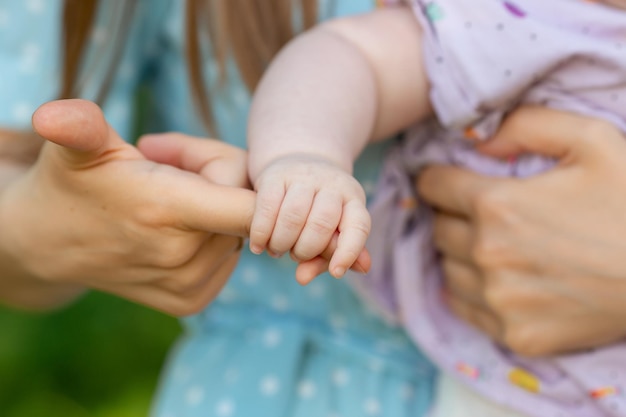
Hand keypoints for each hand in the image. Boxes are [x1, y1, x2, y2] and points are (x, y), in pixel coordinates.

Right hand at [0, 99, 254, 315]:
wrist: (51, 244)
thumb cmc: (72, 184)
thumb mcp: (76, 147)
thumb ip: (78, 127)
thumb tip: (54, 115)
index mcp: (167, 211)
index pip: (254, 209)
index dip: (256, 181)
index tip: (230, 162)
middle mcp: (185, 258)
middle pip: (246, 207)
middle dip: (221, 178)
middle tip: (174, 165)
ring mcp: (190, 285)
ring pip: (239, 232)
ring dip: (216, 210)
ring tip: (170, 196)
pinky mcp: (192, 301)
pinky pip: (229, 255)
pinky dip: (212, 237)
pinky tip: (174, 228)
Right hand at [249, 154, 370, 282]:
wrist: (298, 163)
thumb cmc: (317, 210)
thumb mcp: (330, 231)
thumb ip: (324, 258)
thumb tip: (303, 279)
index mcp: (353, 199)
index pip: (358, 226)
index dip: (349, 252)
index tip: (336, 273)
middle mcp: (332, 184)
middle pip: (321, 224)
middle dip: (306, 250)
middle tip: (295, 257)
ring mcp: (304, 176)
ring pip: (293, 216)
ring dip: (282, 243)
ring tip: (277, 251)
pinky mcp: (276, 175)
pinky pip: (267, 207)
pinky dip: (261, 233)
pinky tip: (257, 247)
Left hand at [418, 107, 625, 355]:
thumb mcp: (593, 139)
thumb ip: (528, 124)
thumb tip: (480, 141)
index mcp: (497, 206)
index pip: (433, 186)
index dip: (438, 178)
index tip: (447, 180)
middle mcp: (488, 255)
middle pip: (439, 228)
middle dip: (453, 214)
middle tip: (480, 212)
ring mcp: (499, 300)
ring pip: (448, 268)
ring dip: (461, 252)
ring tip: (493, 245)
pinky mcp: (515, 335)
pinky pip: (464, 307)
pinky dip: (470, 290)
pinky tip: (495, 280)